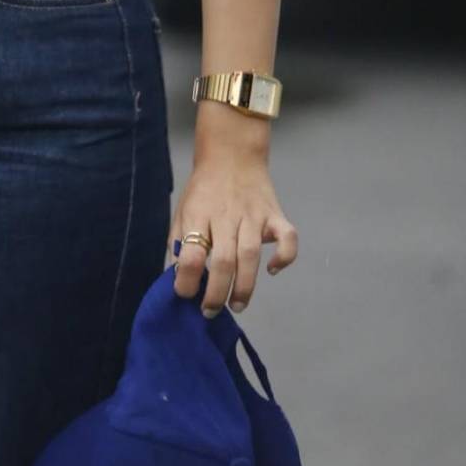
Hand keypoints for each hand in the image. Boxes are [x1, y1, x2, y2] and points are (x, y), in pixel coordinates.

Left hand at [168, 146, 297, 316]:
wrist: (231, 153)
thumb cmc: (204, 188)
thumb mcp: (183, 210)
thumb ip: (180, 242)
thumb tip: (178, 277)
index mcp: (199, 214)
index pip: (193, 253)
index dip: (187, 280)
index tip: (185, 295)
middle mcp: (226, 215)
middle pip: (223, 260)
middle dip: (217, 293)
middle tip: (210, 311)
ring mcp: (254, 214)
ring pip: (251, 255)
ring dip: (245, 286)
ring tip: (237, 305)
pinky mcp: (275, 214)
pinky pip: (288, 237)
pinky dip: (285, 256)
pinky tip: (273, 270)